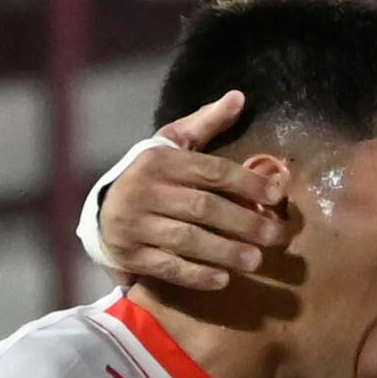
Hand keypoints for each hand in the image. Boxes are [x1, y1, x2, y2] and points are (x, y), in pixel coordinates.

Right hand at [96, 92, 291, 295]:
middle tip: (274, 237)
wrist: (100, 213)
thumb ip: (206, 124)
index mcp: (160, 161)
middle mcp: (145, 190)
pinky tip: (222, 280)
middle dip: (243, 223)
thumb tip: (239, 97)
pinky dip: (196, 275)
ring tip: (256, 261)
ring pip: (187, 239)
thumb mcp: (171, 145)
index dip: (247, 183)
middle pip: (203, 207)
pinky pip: (167, 267)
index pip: (211, 171)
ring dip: (225, 251)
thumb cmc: (148, 177)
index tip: (276, 196)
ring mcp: (135, 224)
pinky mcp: (130, 254)